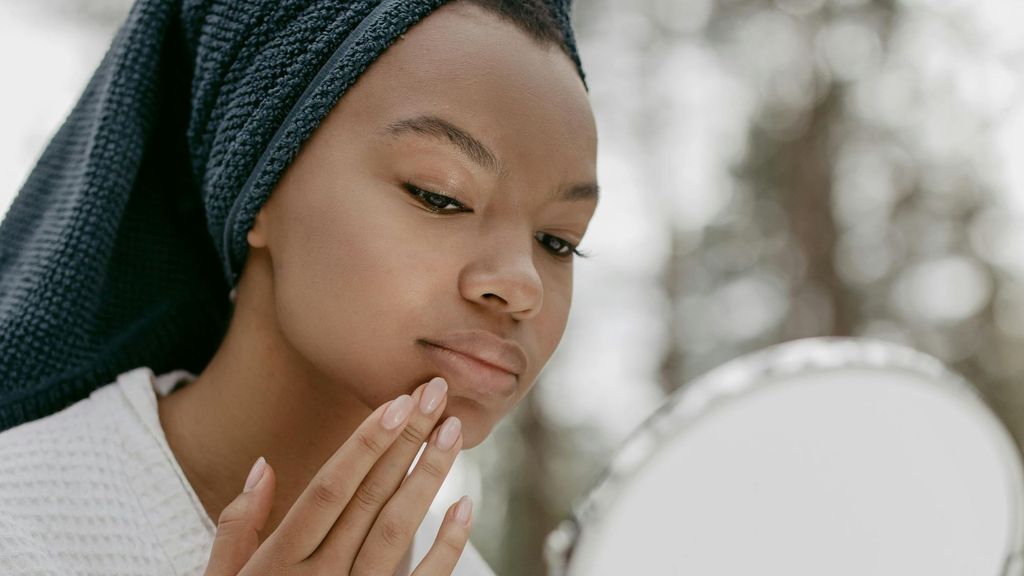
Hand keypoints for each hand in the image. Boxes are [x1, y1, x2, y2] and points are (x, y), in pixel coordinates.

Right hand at [203, 377, 472, 575]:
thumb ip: (236, 527)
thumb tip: (263, 465)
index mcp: (279, 561)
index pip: (331, 490)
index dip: (365, 444)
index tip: (394, 402)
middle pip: (370, 498)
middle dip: (406, 441)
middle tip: (435, 393)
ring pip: (398, 531)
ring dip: (429, 478)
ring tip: (451, 432)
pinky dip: (448, 546)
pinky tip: (466, 506)